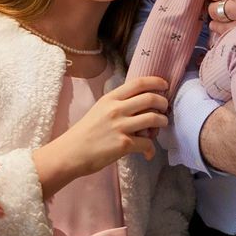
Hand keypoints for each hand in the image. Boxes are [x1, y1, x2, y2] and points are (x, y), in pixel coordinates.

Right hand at [36, 77, 167, 194]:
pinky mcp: (124, 144)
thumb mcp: (99, 109)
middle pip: (151, 99)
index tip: (165, 86)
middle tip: (164, 109)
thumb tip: (140, 106)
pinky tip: (148, 153)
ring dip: (162, 122)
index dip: (156, 82)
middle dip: (163, 103)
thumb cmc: (85, 132)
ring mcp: (121, 126)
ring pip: (154, 119)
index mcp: (111, 98)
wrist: (70, 152)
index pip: (138, 83)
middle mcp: (117, 109)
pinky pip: (147, 143)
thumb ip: (118, 105)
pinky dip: (151, 149)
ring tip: (160, 127)